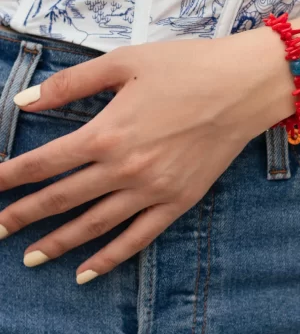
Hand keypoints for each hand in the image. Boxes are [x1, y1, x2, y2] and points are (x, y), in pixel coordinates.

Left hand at [0, 27, 291, 283]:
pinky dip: (110, 257)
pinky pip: (138, 237)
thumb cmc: (187, 68)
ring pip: (94, 225)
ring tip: (29, 257)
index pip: (44, 163)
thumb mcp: (126, 62)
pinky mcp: (179, 201)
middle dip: (23, 215)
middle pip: (62, 198)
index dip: (9, 177)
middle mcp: (125, 169)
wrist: (243, 86)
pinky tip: (85, 271)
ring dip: (57, 243)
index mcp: (107, 132)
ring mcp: (153, 191)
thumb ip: (73, 83)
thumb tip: (27, 102)